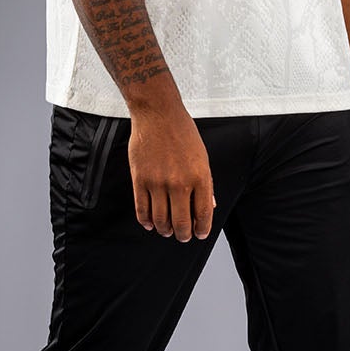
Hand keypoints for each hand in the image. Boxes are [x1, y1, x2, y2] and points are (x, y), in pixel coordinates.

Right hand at [128, 104, 215, 240]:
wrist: (158, 114)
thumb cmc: (182, 132)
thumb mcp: (202, 157)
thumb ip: (206, 184)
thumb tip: (209, 205)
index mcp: (200, 177)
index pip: (203, 214)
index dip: (202, 229)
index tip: (199, 234)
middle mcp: (180, 183)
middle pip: (181, 223)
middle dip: (183, 235)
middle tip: (182, 236)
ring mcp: (158, 183)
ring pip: (161, 220)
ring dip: (165, 230)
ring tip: (167, 230)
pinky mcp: (140, 179)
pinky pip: (142, 209)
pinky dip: (146, 221)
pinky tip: (150, 223)